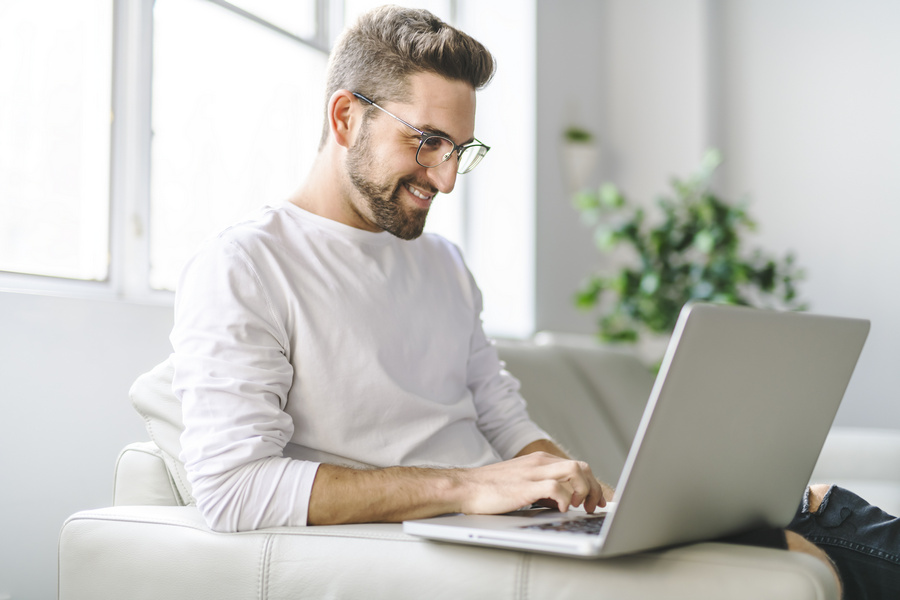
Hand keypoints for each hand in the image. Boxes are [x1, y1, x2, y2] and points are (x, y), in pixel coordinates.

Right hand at [456, 451, 607, 515]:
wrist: (464, 487)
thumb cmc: (490, 489)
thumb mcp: (522, 483)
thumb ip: (543, 488)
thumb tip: (563, 502)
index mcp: (540, 461)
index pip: (577, 466)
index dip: (592, 484)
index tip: (594, 501)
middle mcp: (539, 463)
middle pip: (582, 467)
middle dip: (593, 489)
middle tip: (591, 507)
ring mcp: (533, 473)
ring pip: (574, 471)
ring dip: (583, 491)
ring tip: (577, 507)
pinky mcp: (525, 487)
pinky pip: (556, 488)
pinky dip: (565, 499)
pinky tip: (561, 509)